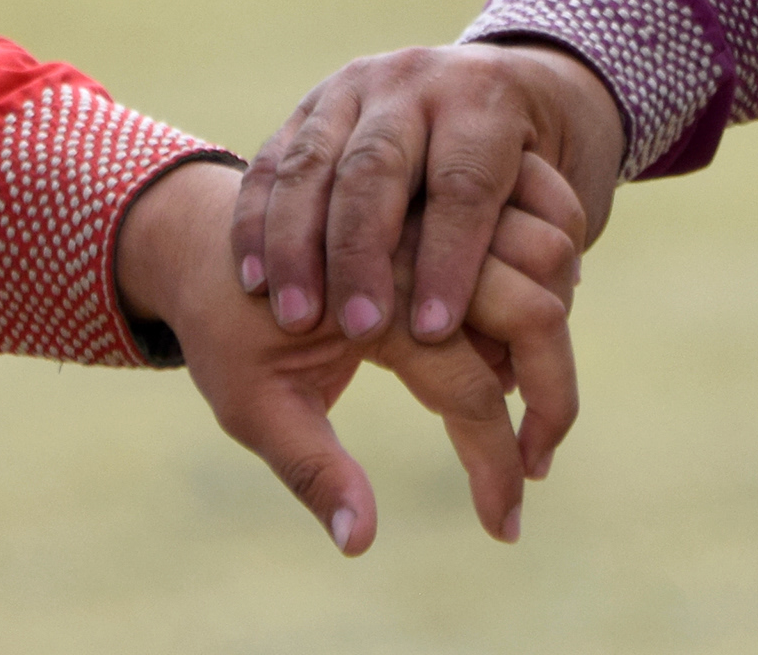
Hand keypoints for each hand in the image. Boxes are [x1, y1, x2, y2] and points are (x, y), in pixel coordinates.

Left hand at [120, 155, 582, 553]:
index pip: (472, 391)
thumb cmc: (227, 329)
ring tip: (522, 413)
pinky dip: (532, 296)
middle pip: (535, 312)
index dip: (496, 466)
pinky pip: (520, 242)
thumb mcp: (252, 405)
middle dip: (554, 399)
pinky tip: (504, 358)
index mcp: (377, 297)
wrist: (203, 239)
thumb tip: (361, 544)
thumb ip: (313, 470)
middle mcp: (421, 244)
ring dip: (549, 340)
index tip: (505, 526)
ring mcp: (438, 218)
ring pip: (543, 262)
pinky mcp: (443, 212)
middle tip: (535, 465)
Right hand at [234, 45, 627, 388]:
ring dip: (295, 245)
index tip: (433, 330)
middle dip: (361, 253)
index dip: (449, 258)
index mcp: (486, 102)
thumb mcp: (557, 191)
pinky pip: (270, 166)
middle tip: (359, 328)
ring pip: (311, 165)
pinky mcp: (308, 107)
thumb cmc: (524, 167)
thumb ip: (537, 262)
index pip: (463, 185)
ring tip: (294, 318)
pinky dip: (256, 223)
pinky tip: (254, 282)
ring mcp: (353, 88)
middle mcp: (417, 83)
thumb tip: (515, 375)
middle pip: (376, 169)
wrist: (484, 88)